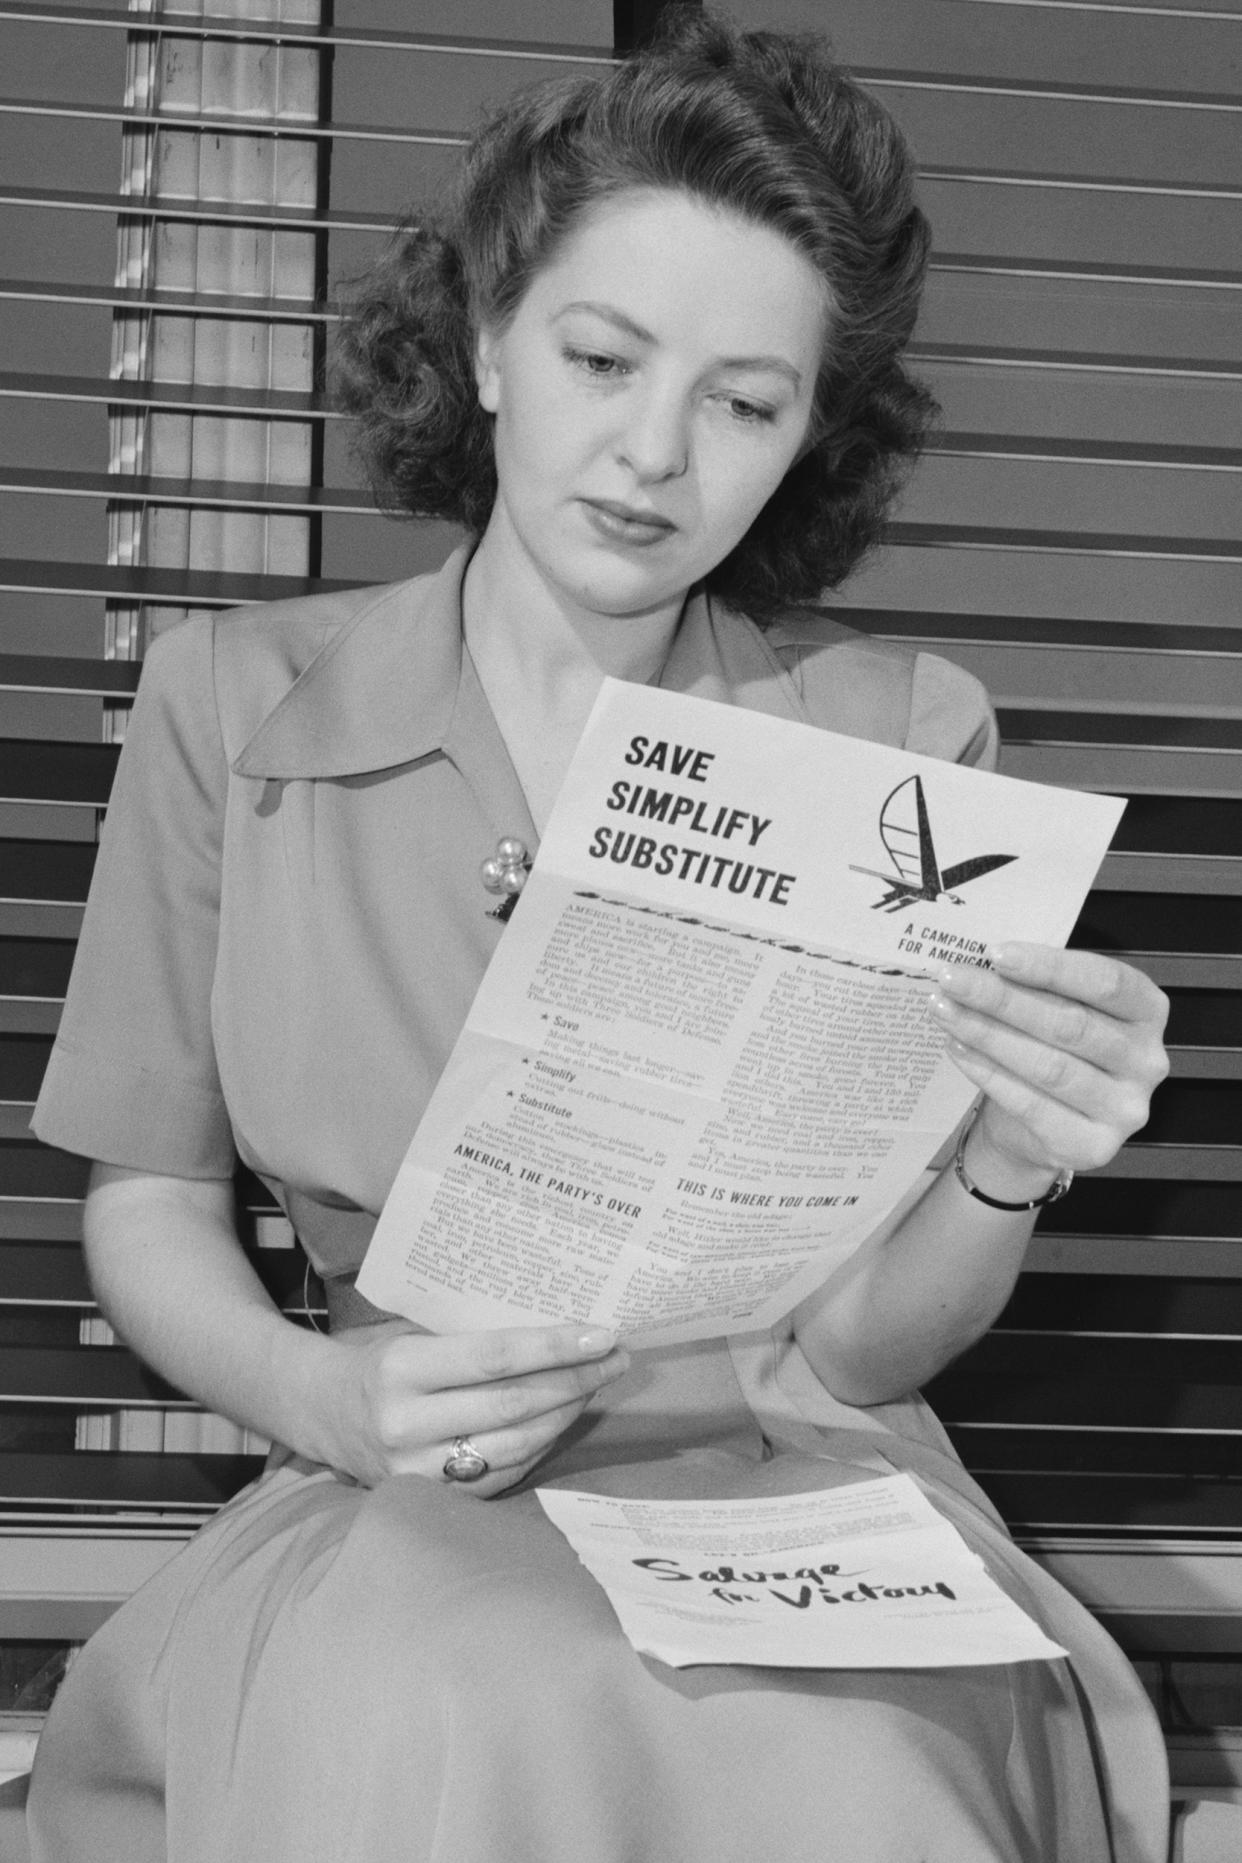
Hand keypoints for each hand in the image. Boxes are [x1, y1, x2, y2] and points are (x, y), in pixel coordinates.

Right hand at [309, 1319, 629, 1494]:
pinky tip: (562, 1419)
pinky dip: (542, 1445)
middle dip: (577, 1379)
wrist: (323, 1412)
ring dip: (567, 1413)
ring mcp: (417, 1471)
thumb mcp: (415, 1335)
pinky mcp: (430, 1500)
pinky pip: (504, 1474)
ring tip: (596, 1384)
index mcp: (402, 1369)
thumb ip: (475, 1338)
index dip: (556, 1346)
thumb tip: (562, 1329)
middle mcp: (407, 1424)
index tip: (603, 1333)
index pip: (496, 1358)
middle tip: (617, 1358)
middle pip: (514, 1404)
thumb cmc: (382, 1361)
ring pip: (517, 1444)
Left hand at [928, 943, 1169, 1194]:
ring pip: (1048, 1066)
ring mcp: (1124, 1109)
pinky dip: (988, 1073)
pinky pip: (1031, 1105)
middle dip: (1003, 998)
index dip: (1050, 966)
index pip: (1107, 982)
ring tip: (945, 1010)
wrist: (1041, 1129)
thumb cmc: (1053, 1051)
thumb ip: (1039, 986)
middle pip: (1070, 1024)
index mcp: (1148, 1013)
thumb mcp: (1059, 1008)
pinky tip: (957, 1049)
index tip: (996, 953)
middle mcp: (1147, 1062)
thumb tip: (982, 962)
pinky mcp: (1091, 1146)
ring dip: (988, 1034)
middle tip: (952, 979)